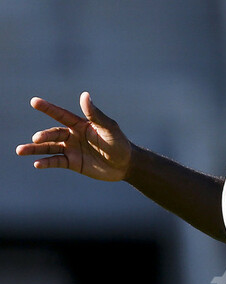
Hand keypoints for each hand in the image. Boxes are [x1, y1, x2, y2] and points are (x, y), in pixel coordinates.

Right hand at [16, 92, 131, 181]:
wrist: (125, 165)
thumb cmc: (119, 143)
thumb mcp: (109, 128)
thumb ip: (95, 114)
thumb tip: (84, 95)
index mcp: (80, 124)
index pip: (60, 114)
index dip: (48, 108)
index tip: (34, 101)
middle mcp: (72, 135)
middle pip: (53, 133)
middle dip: (43, 135)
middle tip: (37, 138)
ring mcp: (71, 149)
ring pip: (49, 148)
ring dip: (35, 149)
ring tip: (20, 151)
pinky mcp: (72, 163)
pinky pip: (56, 162)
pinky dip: (46, 163)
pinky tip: (37, 164)